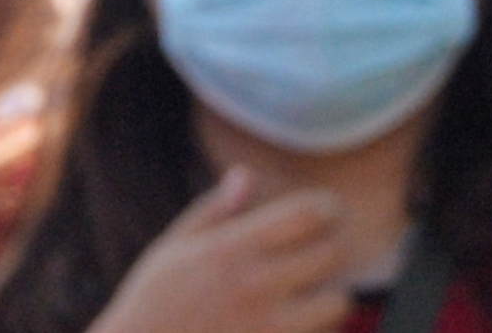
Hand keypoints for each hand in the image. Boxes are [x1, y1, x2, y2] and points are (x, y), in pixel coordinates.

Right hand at [86, 170, 349, 332]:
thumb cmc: (154, 300)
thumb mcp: (174, 247)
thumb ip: (214, 210)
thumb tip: (246, 174)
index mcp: (230, 249)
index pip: (305, 215)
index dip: (326, 206)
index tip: (326, 208)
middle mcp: (256, 284)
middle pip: (331, 255)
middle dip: (333, 245)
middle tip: (322, 245)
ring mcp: (270, 324)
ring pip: (338, 301)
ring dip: (331, 290)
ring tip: (312, 286)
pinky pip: (321, 332)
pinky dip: (318, 323)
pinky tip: (296, 317)